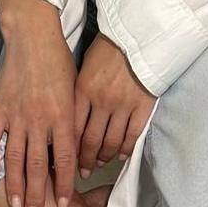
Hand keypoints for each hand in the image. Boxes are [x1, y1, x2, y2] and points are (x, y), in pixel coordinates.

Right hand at [0, 0, 77, 206]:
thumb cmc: (59, 62)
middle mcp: (39, 120)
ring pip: (14, 158)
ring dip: (14, 186)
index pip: (63, 160)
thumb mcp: (75, 92)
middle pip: (37, 166)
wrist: (33, 36)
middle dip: (37, 196)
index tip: (62, 204)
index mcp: (62, 116)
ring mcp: (16, 115)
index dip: (63, 185)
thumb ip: (73, 123)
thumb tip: (74, 154)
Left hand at [74, 33, 156, 177]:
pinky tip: (120, 155)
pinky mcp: (142, 106)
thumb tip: (69, 118)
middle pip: (89, 141)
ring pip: (110, 143)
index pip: (71, 129)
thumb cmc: (107, 48)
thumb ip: (77, 93)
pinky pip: (131, 135)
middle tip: (83, 172)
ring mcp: (122, 105)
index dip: (68, 150)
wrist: (136, 35)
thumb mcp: (84, 67)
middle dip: (84, 161)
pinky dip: (125, 149)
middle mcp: (100, 101)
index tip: (65, 161)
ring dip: (104, 158)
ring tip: (100, 165)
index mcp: (82, 90)